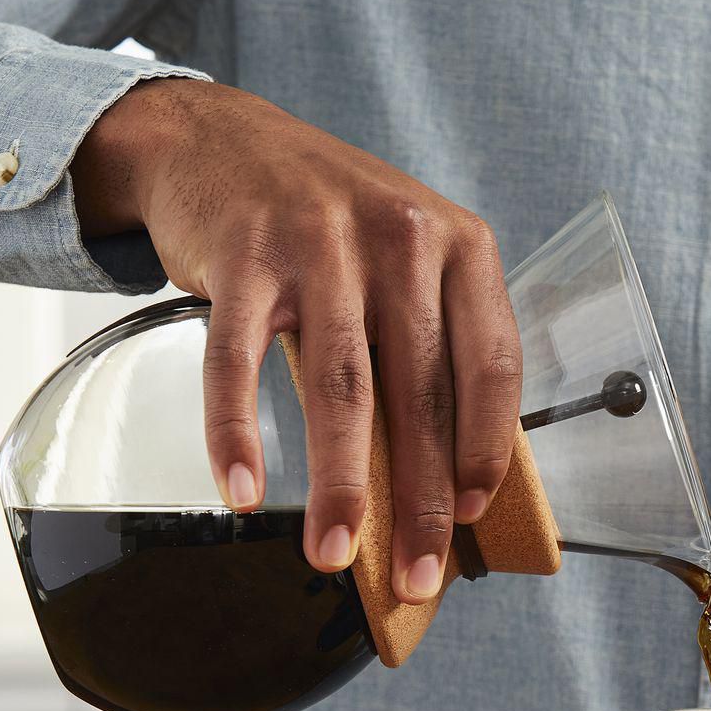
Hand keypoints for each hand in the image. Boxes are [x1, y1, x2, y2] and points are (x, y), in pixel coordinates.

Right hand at [71, 78, 521, 602]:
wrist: (218, 138)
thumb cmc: (326, 220)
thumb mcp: (403, 257)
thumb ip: (431, 342)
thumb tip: (444, 475)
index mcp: (458, 244)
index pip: (492, 364)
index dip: (488, 448)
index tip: (474, 513)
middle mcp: (399, 236)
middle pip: (421, 391)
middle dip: (421, 497)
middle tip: (417, 573)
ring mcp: (319, 241)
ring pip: (341, 387)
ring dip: (340, 484)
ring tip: (333, 552)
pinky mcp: (243, 254)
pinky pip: (238, 361)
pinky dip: (236, 434)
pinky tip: (243, 489)